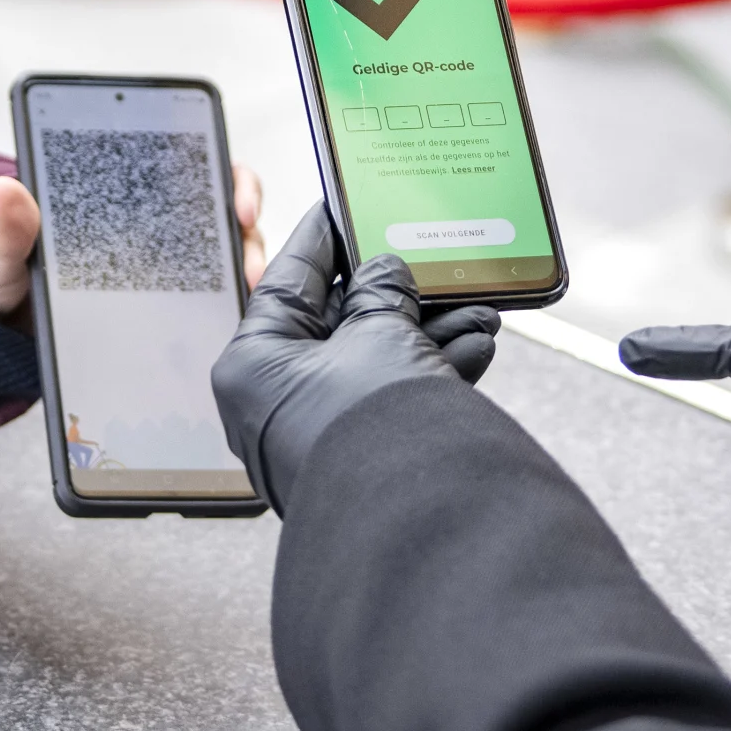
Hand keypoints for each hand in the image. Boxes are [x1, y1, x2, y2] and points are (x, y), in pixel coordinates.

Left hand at [0, 162, 266, 320]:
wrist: (3, 326)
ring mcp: (166, 262)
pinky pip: (209, 298)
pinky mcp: (167, 301)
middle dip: (246, 224)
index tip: (235, 200)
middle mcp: (154, 222)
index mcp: (121, 191)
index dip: (225, 176)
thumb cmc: (9, 273)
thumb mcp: (5, 249)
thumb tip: (3, 190)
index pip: (190, 167)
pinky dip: (227, 302)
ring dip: (244, 264)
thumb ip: (11, 224)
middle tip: (246, 248)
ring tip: (244, 288)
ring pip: (226, 252)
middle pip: (222, 208)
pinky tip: (231, 317)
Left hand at [211, 211, 501, 511]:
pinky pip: (395, 397)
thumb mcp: (378, 335)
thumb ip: (382, 294)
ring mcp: (320, 432)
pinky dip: (433, 370)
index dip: (321, 241)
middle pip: (338, 323)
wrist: (418, 522)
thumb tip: (387, 274)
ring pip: (375, 360)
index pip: (287, 283)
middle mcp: (278, 400)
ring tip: (476, 305)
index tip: (342, 207)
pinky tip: (476, 345)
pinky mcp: (362, 457)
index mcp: (254, 365)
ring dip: (427, 330)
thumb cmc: (372, 429)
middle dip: (394, 292)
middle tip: (424, 258)